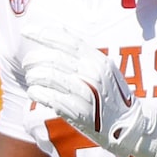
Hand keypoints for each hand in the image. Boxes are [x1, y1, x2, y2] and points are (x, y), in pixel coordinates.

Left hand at [20, 34, 156, 156]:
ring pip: (48, 76)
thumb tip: (59, 31)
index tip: (26, 30)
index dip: (44, 34)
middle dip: (33, 59)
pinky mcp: (79, 111)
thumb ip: (83, 53)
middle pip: (53, 58)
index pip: (67, 41)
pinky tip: (35, 92)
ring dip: (33, 77)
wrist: (130, 126)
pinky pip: (49, 97)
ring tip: (32, 80)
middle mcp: (92, 74)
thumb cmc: (112, 96)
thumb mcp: (104, 69)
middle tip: (27, 64)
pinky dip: (37, 93)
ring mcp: (86, 92)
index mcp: (98, 60)